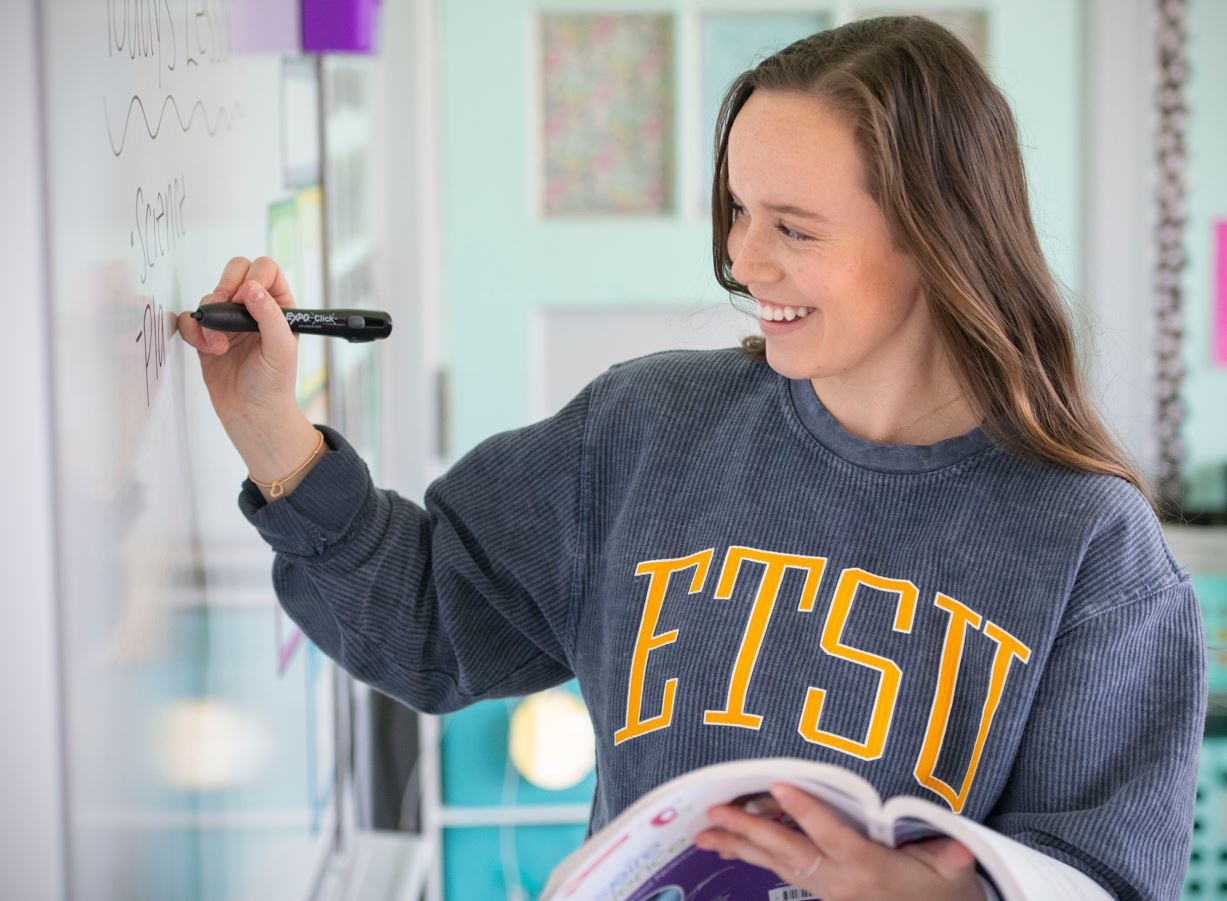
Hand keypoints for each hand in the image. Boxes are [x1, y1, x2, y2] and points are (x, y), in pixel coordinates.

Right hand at [178, 256, 317, 486]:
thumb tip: (252, 289)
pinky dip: (194, 331)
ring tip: (220, 345)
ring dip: (211, 317)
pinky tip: (208, 349)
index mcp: (279, 306)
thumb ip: (270, 316)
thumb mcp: (280, 349)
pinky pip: (191, 318)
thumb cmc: (273, 384)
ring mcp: (229, 320)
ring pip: (210, 295)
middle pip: (236, 270)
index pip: (266, 270)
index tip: (246, 298)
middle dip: (225, 285)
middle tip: (225, 307)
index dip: (254, 277)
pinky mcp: (208, 335)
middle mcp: (254, 308)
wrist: (251, 414)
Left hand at [693, 784, 984, 900]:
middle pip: (787, 852)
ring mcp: (825, 889)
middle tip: (716, 813)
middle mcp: (838, 880)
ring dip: (738, 846)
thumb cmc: (942, 890)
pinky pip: (778, 871)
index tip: (781, 786)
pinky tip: (727, 845)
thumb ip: (948, 859)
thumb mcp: (952, 875)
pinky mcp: (819, 891)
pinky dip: (751, 855)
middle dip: (749, 831)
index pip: (831, 836)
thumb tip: (960, 851)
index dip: (806, 812)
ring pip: (774, 864)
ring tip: (704, 834)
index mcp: (867, 867)